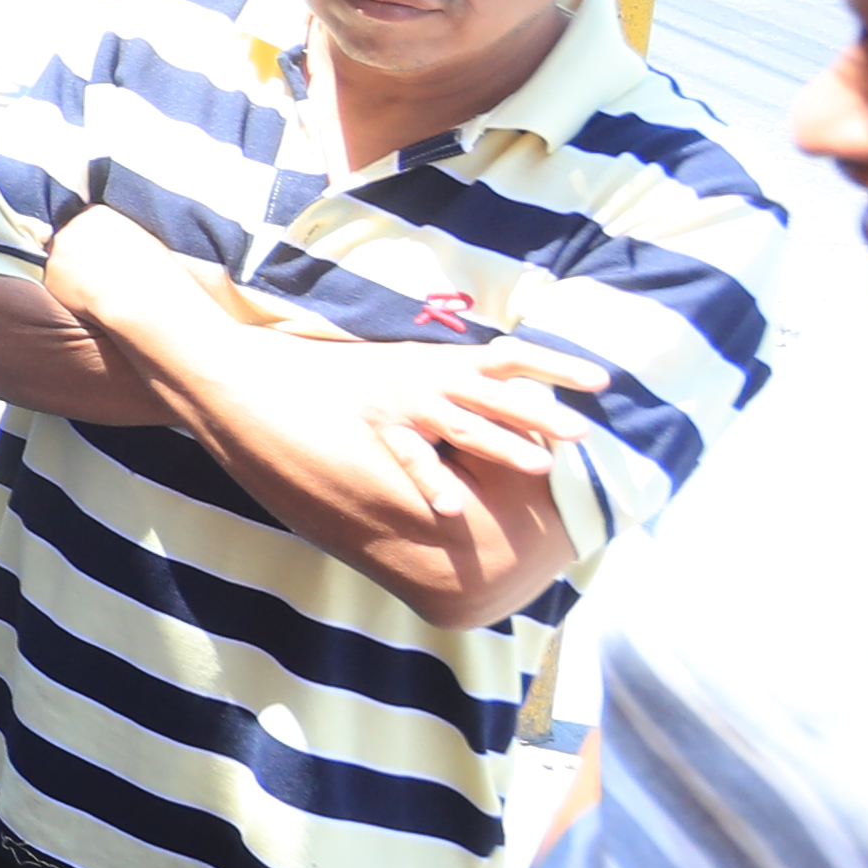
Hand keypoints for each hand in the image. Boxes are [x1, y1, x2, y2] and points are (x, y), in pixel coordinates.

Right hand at [211, 326, 602, 517]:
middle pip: (498, 393)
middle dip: (542, 412)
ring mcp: (401, 401)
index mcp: (438, 362)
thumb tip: (487, 396)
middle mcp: (426, 377)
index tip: (601, 380)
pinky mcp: (374, 426)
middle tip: (585, 433)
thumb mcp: (398, 369)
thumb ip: (442, 384)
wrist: (266, 366)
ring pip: (464, 424)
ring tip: (543, 465)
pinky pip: (410, 459)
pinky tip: (452, 509)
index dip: (556, 366)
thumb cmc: (336, 374)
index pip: (510, 357)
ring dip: (504, 444)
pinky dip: (431, 483)